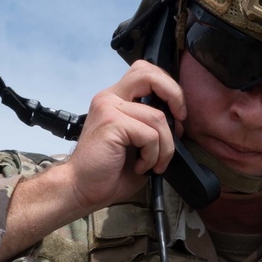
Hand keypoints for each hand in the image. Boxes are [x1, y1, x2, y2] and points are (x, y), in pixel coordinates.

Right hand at [0, 62, 184, 261]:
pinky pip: (150, 135)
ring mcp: (109, 108)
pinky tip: (140, 167)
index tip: (177, 115)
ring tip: (153, 164)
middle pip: (150, 74)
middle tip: (178, 124)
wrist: (82, 189)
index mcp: (116, 99)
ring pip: (158, 117)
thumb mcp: (137, 143)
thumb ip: (152, 127)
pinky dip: (152, 155)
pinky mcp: (111, 122)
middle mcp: (110, 98)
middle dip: (174, 96)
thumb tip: (178, 123)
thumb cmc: (108, 172)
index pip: (145, 73)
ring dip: (165, 147)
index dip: (168, 88)